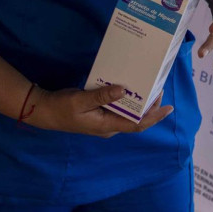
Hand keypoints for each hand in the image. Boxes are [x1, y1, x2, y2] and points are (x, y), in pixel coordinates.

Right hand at [27, 85, 172, 136]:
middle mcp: (109, 126)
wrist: (44, 111)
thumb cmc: (62, 108)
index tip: (169, 107)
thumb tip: (124, 89)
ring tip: (150, 86)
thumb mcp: (81, 100)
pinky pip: (119, 107)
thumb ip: (102, 96)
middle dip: (151, 107)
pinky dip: (128, 99)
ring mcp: (104, 120)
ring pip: (128, 113)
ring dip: (140, 103)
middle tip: (159, 88)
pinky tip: (130, 86)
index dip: (154, 117)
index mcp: (107, 126)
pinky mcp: (99, 113)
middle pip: (136, 119)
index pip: (137, 125)